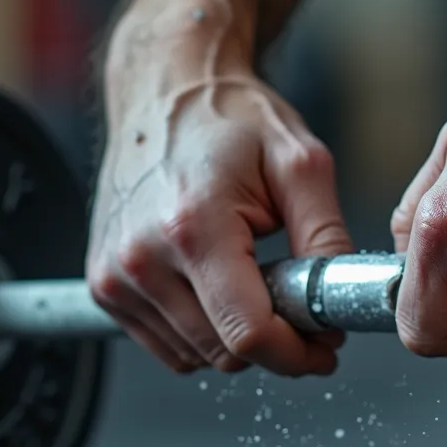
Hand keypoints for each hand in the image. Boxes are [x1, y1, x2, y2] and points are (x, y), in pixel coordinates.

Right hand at [87, 0, 351, 375]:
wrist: (166, 89)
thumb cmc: (228, 116)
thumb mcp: (301, 165)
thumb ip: (327, 239)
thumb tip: (342, 301)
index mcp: (193, 227)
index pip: (248, 334)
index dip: (298, 353)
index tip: (325, 343)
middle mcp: (142, 258)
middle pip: (225, 353)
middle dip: (274, 340)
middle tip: (298, 301)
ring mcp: (115, 275)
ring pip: (196, 357)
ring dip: (236, 336)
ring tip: (253, 277)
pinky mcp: (104, 285)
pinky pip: (167, 345)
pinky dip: (202, 330)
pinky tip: (217, 283)